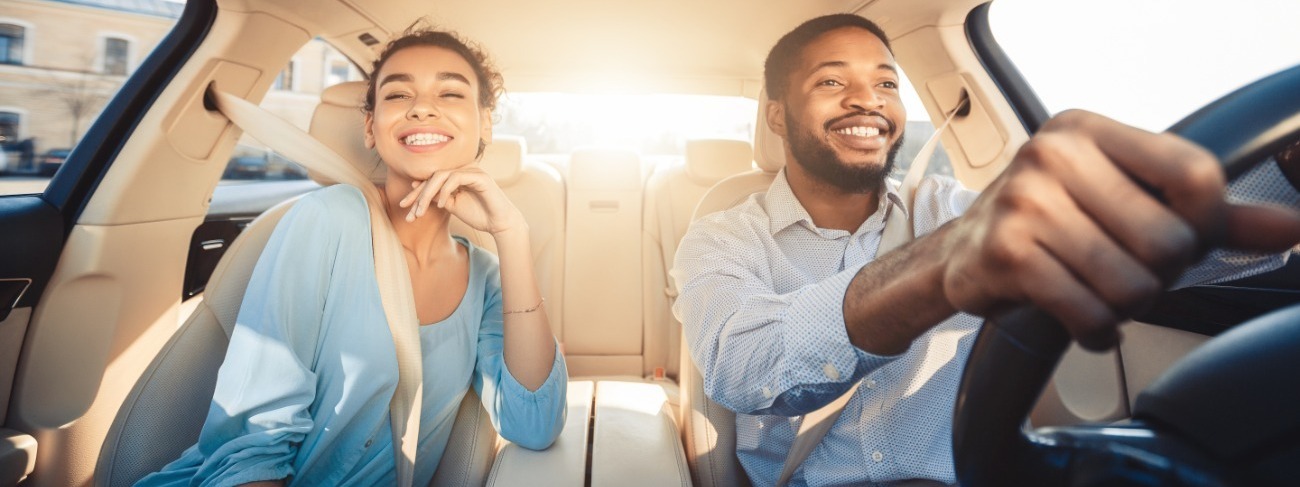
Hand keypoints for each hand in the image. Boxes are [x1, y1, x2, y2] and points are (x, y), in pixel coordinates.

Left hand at [399, 167, 525, 235]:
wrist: (501, 224)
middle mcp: (464, 170)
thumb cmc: (480, 215)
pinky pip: (455, 179)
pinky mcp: (479, 176)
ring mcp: (472, 171)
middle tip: (407, 209)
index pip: (432, 180)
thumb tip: (419, 191)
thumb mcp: (453, 206)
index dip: (417, 193)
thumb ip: (438, 197)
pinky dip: (445, 191)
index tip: (404, 206)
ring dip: (427, 194)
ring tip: (420, 211)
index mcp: (457, 177)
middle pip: (433, 176)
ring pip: (441, 176)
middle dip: (418, 194)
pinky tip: (441, 205)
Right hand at [939, 110, 1299, 349]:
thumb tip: (1288, 229)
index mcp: (1087, 130)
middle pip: (1169, 241)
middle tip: (1125, 271)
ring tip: (1100, 294)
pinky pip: (1090, 312)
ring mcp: (1024, 202)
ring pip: (1131, 284)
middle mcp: (1052, 155)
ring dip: (1126, 307)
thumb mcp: (1123, 199)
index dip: (1205, 225)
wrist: (963, 253)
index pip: (1195, 174)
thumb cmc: (1052, 222)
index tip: (1182, 240)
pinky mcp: (1007, 253)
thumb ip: (1206, 215)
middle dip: (1158, 276)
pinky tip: (1083, 319)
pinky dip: (1097, 331)